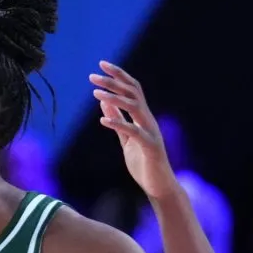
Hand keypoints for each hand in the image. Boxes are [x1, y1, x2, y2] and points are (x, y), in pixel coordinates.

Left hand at [90, 61, 178, 198]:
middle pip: (133, 93)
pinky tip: (103, 120)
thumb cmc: (144, 163)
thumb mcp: (126, 139)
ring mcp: (151, 132)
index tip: (101, 65)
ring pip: (135, 107)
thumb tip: (105, 102)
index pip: (132, 89)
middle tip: (93, 76)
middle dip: (114, 82)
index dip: (118, 75)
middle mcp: (148, 120)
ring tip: (96, 93)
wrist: (159, 187)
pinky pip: (134, 132)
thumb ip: (118, 120)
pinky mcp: (150, 147)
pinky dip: (119, 124)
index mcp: (143, 117)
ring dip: (115, 98)